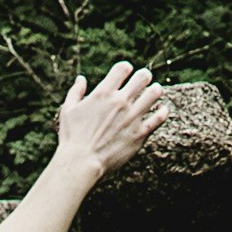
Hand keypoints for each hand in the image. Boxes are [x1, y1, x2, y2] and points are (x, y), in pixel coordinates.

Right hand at [56, 61, 170, 182]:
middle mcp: (120, 102)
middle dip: (144, 76)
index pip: (123, 68)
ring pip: (154, 94)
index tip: (126, 73)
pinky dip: (163, 111)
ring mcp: (132, 117)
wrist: (81, 163)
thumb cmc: (72, 137)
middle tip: (144, 79)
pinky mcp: (140, 133)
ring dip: (156, 90)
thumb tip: (81, 79)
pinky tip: (162, 110)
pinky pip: (159, 118)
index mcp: (103, 93)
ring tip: (155, 91)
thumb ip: (75, 92)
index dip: (126, 68)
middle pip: (142, 77)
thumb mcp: (68, 110)